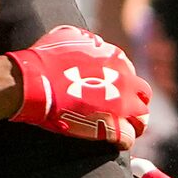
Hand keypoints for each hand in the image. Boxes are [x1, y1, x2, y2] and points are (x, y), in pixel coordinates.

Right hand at [3, 25, 149, 144]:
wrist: (34, 82)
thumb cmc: (45, 59)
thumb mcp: (68, 35)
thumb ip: (87, 40)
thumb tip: (93, 44)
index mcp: (117, 59)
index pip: (129, 73)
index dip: (120, 83)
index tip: (109, 90)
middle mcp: (125, 81)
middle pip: (142, 95)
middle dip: (134, 103)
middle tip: (121, 111)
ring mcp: (121, 106)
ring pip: (142, 119)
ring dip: (134, 123)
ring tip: (122, 128)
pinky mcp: (112, 127)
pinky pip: (128, 139)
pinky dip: (122, 141)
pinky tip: (113, 141)